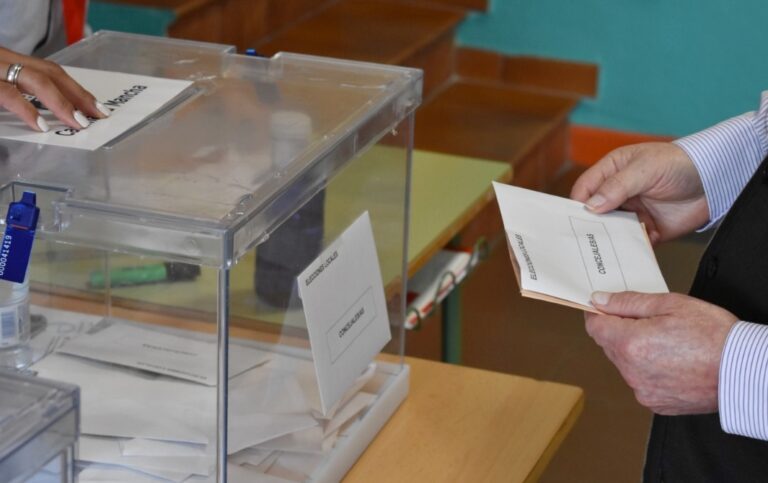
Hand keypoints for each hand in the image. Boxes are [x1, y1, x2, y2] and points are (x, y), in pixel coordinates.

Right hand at [0, 47, 108, 131]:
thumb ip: (14, 96)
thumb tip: (38, 121)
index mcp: (7, 61)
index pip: (49, 71)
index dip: (76, 89)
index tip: (97, 107)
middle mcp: (3, 59)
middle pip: (49, 73)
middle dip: (78, 95)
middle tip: (98, 116)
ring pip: (34, 79)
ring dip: (61, 102)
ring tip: (79, 123)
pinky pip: (7, 93)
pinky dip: (26, 109)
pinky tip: (41, 125)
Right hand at [570, 143, 708, 242]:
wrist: (716, 179)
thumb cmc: (679, 163)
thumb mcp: (645, 169)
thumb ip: (617, 187)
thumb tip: (590, 206)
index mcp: (611, 172)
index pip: (585, 190)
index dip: (577, 205)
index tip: (572, 221)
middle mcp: (618, 195)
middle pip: (594, 214)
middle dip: (589, 227)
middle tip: (582, 242)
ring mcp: (632, 213)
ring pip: (612, 231)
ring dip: (610, 240)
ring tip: (603, 253)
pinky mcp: (648, 230)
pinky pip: (633, 243)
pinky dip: (631, 249)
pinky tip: (631, 252)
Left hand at [587, 291, 736, 414]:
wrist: (744, 371)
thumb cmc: (713, 336)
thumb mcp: (670, 304)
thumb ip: (629, 302)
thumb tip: (601, 300)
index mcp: (630, 344)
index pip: (594, 327)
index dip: (600, 314)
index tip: (608, 308)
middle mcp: (631, 371)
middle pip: (609, 345)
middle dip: (622, 331)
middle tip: (651, 322)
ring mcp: (642, 390)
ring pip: (625, 364)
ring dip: (636, 352)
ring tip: (668, 343)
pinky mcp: (655, 403)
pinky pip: (641, 381)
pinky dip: (650, 371)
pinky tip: (672, 362)